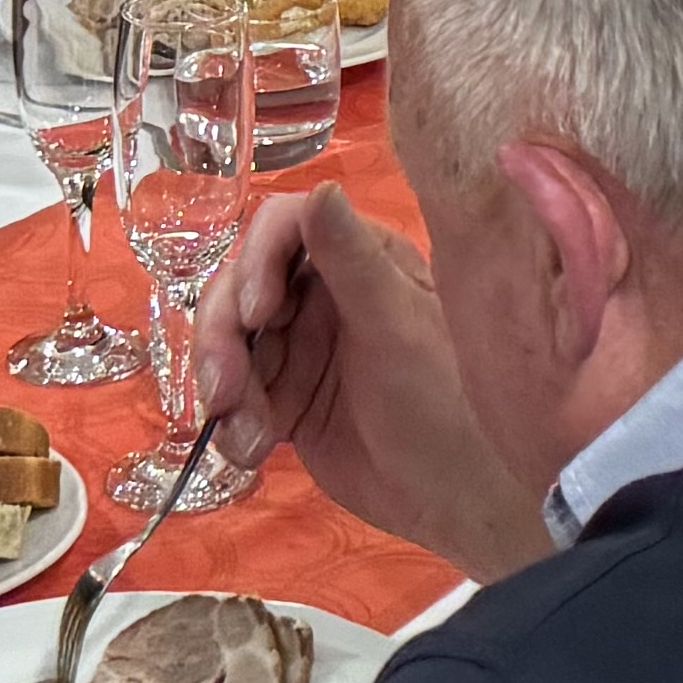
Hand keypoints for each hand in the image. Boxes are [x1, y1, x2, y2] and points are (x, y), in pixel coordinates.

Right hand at [199, 185, 542, 576]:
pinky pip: (235, 397)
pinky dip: (232, 423)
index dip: (255, 261)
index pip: (282, 228)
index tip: (256, 311)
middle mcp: (322, 291)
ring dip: (224, 387)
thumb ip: (352, 261)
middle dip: (223, 337)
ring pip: (228, 344)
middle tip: (223, 392)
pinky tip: (251, 453)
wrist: (460, 496)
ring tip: (249, 439)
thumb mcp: (398, 326)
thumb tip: (321, 185)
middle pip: (239, 287)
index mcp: (359, 256)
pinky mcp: (285, 398)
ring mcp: (300, 347)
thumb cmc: (449, 398)